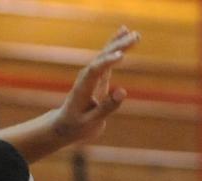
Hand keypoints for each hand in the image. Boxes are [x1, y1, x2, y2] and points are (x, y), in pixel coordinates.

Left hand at [48, 27, 139, 149]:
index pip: (95, 70)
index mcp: (83, 88)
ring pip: (106, 55)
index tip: (122, 55)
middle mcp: (87, 77)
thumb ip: (107, 107)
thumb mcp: (91, 122)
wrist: (65, 124)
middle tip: (135, 37)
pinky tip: (124, 37)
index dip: (108, 62)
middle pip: (103, 57)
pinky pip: (108, 60)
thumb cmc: (77, 125)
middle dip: (118, 46)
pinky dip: (116, 49)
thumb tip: (123, 91)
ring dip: (120, 43)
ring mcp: (92, 75)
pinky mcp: (98, 77)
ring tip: (135, 33)